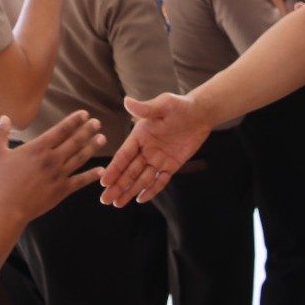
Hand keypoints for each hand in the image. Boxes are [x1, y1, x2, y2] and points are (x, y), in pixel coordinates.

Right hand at [0, 112, 103, 224]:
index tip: (84, 114)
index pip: (61, 129)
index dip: (74, 120)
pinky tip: (101, 170)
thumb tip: (4, 117)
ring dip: (93, 147)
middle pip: (75, 141)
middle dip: (88, 130)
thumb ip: (0, 133)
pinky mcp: (62, 190)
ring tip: (102, 138)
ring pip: (80, 158)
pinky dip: (92, 175)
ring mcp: (59, 175)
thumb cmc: (0, 181)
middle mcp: (53, 159)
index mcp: (39, 148)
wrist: (6, 208)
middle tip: (97, 122)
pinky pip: (80, 181)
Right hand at [100, 92, 212, 206]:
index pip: (124, 155)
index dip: (114, 169)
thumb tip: (127, 101)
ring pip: (141, 178)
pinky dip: (151, 190)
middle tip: (105, 200)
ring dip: (130, 190)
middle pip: (129, 171)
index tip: (104, 182)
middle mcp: (146, 149)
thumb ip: (146, 108)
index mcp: (139, 135)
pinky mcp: (171, 165)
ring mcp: (158, 158)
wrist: (201, 113)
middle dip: (117, 186)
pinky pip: (160, 180)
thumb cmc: (180, 105)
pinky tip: (140, 199)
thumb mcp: (163, 104)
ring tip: (117, 203)